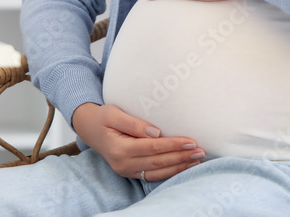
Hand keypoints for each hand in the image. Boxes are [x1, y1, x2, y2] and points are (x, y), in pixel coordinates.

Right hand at [71, 103, 203, 180]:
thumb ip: (134, 123)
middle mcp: (123, 163)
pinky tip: (183, 166)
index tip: (191, 141)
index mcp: (119, 148)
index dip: (173, 145)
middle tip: (201, 152)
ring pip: (157, 172)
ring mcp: (126, 170)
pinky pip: (153, 175)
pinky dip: (170, 172)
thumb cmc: (103, 117)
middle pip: (158, 162)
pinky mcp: (130, 172)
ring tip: (197, 160)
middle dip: (181, 157)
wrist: (89, 128)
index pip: (153, 148)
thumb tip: (156, 132)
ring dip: (179, 167)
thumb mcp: (113, 113)